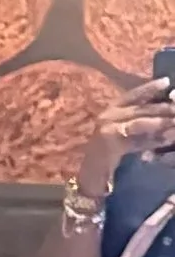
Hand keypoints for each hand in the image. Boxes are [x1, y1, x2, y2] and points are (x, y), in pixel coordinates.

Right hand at [75, 75, 174, 196]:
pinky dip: (153, 141)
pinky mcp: (111, 144)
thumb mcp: (122, 129)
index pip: (133, 95)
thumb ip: (138, 119)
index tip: (167, 82)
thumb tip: (165, 111)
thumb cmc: (108, 151)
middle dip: (163, 108)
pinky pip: (137, 141)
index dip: (150, 88)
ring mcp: (107, 129)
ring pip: (140, 122)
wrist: (91, 174)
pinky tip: (166, 140)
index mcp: (111, 109)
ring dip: (160, 123)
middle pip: (141, 109)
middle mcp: (108, 116)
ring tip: (174, 122)